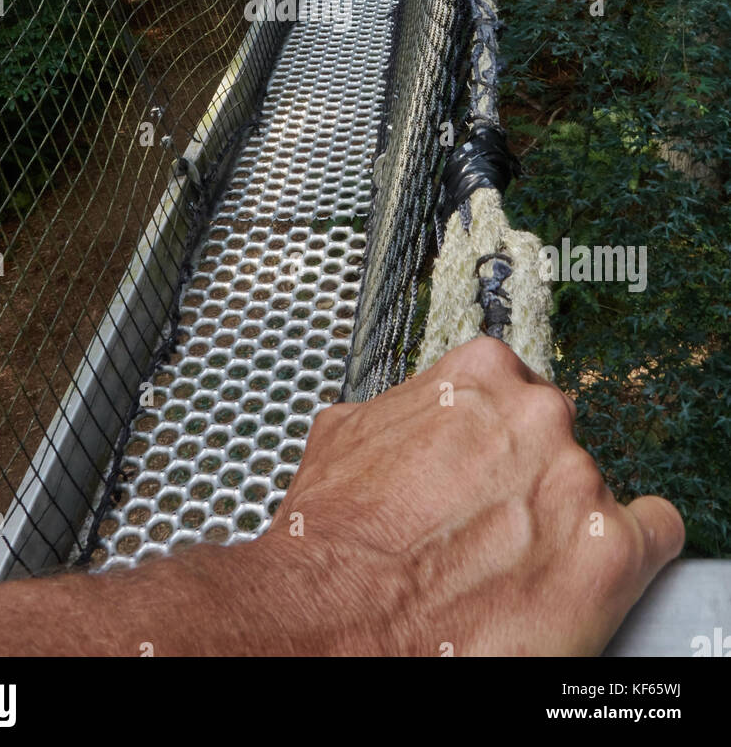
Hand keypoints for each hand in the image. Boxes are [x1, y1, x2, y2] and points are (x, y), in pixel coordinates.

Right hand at [261, 336, 683, 655]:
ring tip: (517, 567)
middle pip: (559, 439)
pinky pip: (655, 534)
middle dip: (531, 479)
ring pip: (596, 491)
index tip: (492, 468)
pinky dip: (633, 553)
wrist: (335, 614)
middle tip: (496, 525)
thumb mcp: (346, 435)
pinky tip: (592, 570)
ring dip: (565, 524)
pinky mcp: (610, 550)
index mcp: (480, 375)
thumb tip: (405, 421)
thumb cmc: (336, 536)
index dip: (500, 438)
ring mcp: (576, 480)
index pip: (520, 389)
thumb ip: (402, 412)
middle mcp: (537, 415)